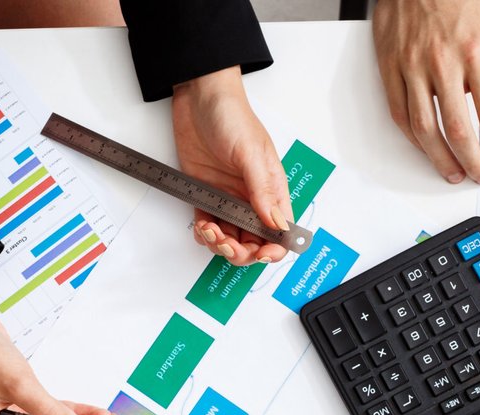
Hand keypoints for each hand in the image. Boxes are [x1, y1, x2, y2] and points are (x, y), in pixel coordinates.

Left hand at [171, 66, 290, 265]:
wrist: (199, 95)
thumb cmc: (232, 115)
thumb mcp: (251, 152)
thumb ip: (262, 190)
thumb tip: (276, 223)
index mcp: (272, 189)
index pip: (280, 231)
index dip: (272, 249)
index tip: (258, 253)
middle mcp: (252, 198)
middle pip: (253, 242)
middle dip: (240, 251)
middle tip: (225, 243)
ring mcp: (228, 198)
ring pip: (230, 239)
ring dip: (219, 245)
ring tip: (209, 232)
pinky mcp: (206, 194)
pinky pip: (209, 226)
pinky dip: (204, 235)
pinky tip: (201, 229)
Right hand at [372, 0, 479, 184]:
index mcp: (475, 53)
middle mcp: (442, 63)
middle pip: (457, 129)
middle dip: (472, 161)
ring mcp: (412, 67)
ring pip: (424, 128)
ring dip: (440, 159)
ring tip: (454, 173)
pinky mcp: (391, 67)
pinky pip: (400, 113)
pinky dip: (414, 138)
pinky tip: (427, 148)